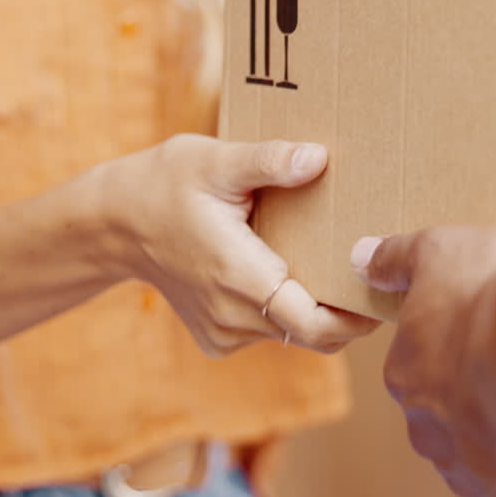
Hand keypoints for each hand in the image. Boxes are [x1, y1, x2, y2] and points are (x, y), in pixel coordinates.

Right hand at [106, 135, 379, 357]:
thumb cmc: (165, 184)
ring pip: (293, 335)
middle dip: (348, 312)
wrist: (114, 224)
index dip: (358, 317)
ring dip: (316, 308)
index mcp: (238, 276)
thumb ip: (269, 160)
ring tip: (330, 264)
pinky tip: (282, 271)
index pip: (317, 324)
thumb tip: (318, 157)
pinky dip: (285, 311)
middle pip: (315, 334)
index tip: (381, 287)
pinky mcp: (217, 338)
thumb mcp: (216, 160)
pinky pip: (268, 333)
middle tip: (372, 273)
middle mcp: (232, 316)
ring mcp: (223, 333)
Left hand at [352, 227, 495, 496]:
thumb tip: (362, 258)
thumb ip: (398, 257)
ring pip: (487, 458)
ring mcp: (470, 471)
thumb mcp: (440, 249)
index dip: (465, 345)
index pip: (428, 366)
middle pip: (453, 417)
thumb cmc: (495, 297)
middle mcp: (429, 433)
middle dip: (484, 397)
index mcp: (407, 376)